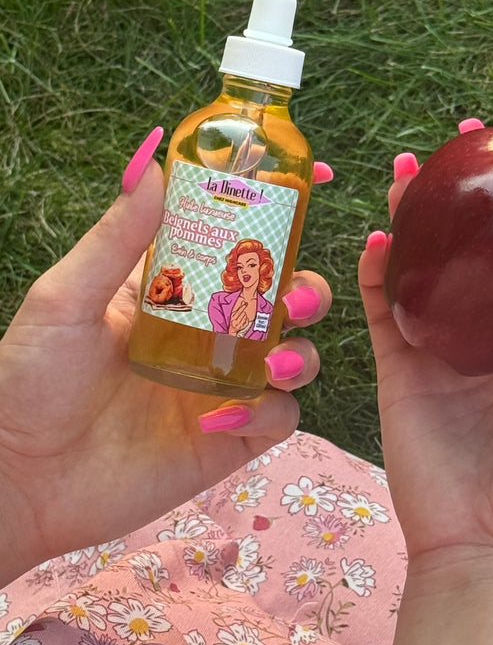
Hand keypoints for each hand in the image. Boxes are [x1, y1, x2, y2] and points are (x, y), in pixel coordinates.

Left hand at [0, 130, 332, 580]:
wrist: (20, 478)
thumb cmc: (28, 383)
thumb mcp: (66, 298)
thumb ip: (118, 238)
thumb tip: (154, 166)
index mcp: (173, 291)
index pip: (237, 246)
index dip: (277, 220)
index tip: (312, 185)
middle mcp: (207, 335)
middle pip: (284, 301)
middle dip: (306, 292)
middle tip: (293, 299)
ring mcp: (221, 387)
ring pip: (296, 358)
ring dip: (301, 354)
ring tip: (277, 363)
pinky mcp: (229, 439)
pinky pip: (278, 418)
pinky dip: (268, 412)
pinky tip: (225, 417)